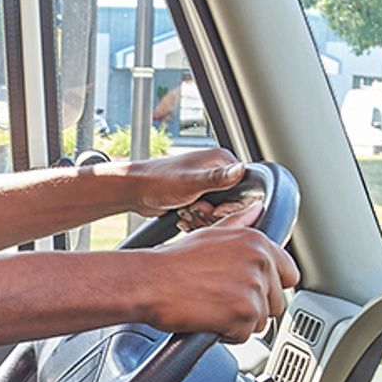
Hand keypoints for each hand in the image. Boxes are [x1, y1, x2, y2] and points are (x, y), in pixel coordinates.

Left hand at [120, 147, 245, 226]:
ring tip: (186, 211)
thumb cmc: (159, 181)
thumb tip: (241, 169)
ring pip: (218, 213)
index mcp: (221, 161)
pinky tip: (182, 217)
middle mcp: (217, 171)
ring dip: (201, 218)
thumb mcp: (191, 181)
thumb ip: (218, 178)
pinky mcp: (198, 197)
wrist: (136, 191)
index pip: (245, 189)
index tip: (214, 211)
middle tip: (195, 209)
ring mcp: (207, 185)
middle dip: (212, 213)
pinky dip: (195, 220)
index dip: (231, 206)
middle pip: (231, 204)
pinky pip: (206, 216)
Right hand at [143, 206, 298, 341]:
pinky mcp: (244, 312)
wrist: (149, 282)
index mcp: (256, 242)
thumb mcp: (211, 235)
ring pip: (261, 321)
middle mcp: (260, 261)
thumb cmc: (174, 262)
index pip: (289, 273)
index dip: (270, 287)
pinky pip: (245, 335)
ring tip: (212, 308)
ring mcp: (254, 287)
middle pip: (276, 302)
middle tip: (222, 300)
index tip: (250, 290)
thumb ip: (239, 224)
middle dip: (253, 307)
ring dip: (239, 322)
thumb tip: (257, 210)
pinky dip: (227, 334)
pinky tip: (208, 319)